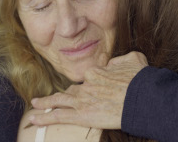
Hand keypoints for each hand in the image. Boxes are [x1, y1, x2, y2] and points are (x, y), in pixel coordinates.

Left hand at [29, 51, 147, 128]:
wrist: (143, 97)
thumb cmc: (141, 79)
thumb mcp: (135, 59)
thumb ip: (123, 59)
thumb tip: (115, 63)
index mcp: (97, 71)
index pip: (87, 78)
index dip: (88, 84)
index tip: (90, 89)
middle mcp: (86, 84)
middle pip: (71, 90)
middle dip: (62, 96)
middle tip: (51, 99)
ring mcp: (82, 100)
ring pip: (59, 100)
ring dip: (45, 103)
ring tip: (35, 105)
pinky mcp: (82, 115)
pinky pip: (59, 116)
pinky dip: (45, 117)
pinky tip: (35, 118)